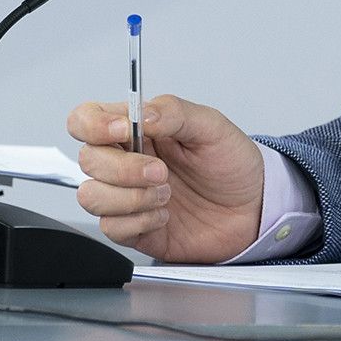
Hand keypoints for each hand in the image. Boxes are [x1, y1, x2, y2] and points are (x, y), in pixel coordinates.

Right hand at [67, 93, 264, 262]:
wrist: (253, 208)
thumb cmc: (231, 164)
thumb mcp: (212, 127)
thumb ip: (175, 112)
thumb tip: (140, 113)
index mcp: (137, 129)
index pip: (86, 119)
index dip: (93, 124)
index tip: (122, 130)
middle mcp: (125, 161)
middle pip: (88, 160)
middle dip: (124, 169)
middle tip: (162, 171)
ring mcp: (126, 196)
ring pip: (91, 196)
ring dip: (130, 197)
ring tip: (166, 194)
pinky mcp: (134, 228)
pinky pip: (111, 228)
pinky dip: (138, 221)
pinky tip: (164, 216)